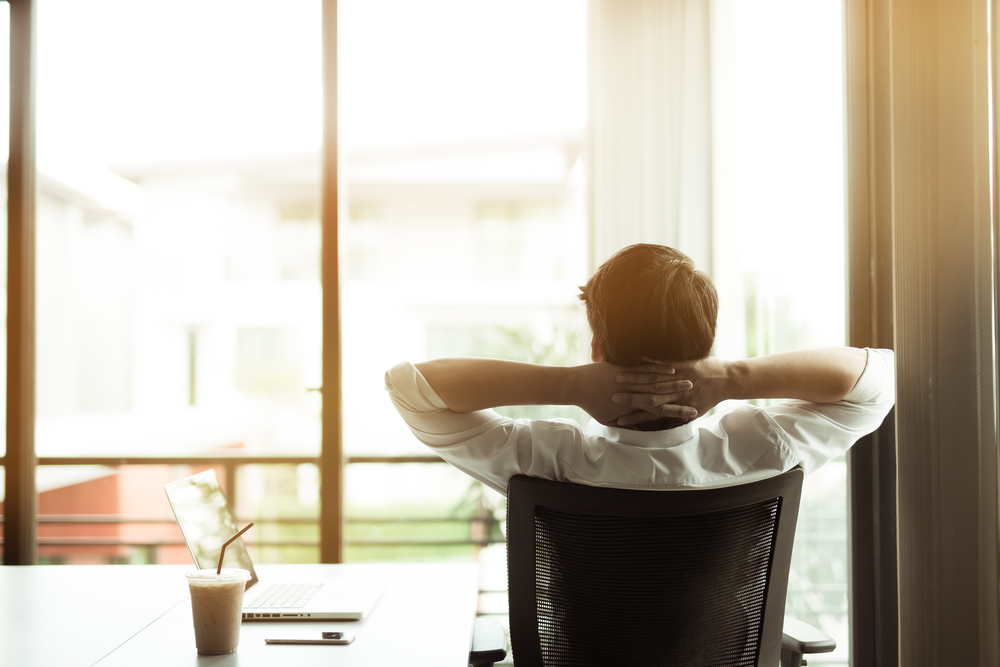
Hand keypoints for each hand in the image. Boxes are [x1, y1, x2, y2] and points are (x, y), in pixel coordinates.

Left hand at [571, 362, 693, 426]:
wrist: (575, 387)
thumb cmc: (590, 403)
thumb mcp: (606, 418)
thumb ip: (620, 422)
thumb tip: (631, 428)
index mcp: (635, 407)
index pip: (662, 411)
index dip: (680, 412)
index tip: (693, 413)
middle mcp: (637, 394)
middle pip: (665, 393)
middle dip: (682, 393)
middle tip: (697, 392)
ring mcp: (632, 379)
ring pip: (659, 379)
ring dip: (675, 380)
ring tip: (690, 380)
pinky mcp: (627, 366)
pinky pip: (647, 365)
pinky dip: (660, 366)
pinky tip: (672, 367)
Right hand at [613, 357, 729, 426]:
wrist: (730, 380)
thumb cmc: (711, 396)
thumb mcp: (695, 410)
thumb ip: (679, 419)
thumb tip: (665, 427)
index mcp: (679, 406)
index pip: (652, 415)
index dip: (635, 418)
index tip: (619, 421)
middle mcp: (677, 393)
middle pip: (648, 398)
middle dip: (629, 399)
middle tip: (612, 398)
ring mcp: (680, 377)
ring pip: (653, 379)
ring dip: (634, 378)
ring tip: (618, 378)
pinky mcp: (683, 363)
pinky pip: (664, 361)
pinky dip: (650, 360)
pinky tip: (636, 358)